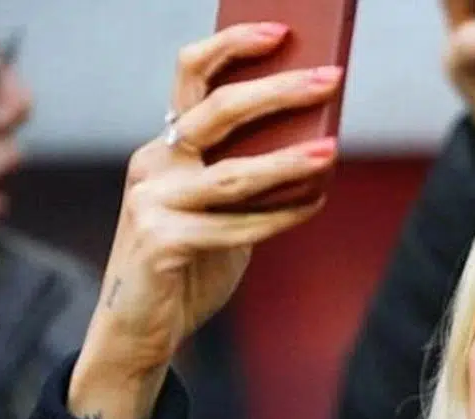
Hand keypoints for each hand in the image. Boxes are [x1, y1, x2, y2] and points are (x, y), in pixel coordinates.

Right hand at [69, 23, 341, 418]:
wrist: (142, 330)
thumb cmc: (190, 265)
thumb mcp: (221, 211)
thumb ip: (250, 177)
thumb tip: (317, 142)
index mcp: (167, 146)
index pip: (192, 75)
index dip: (233, 46)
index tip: (282, 31)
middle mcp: (153, 164)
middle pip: (215, 111)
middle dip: (278, 91)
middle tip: (329, 79)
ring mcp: (151, 202)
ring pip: (231, 173)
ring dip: (287, 162)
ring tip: (331, 150)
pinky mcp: (161, 243)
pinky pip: (236, 227)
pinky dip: (280, 218)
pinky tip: (313, 205)